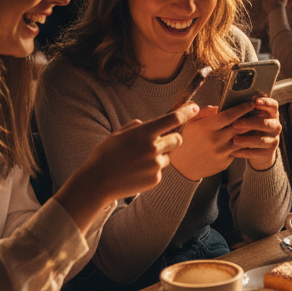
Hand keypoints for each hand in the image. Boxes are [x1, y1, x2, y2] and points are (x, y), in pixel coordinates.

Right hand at [55, 103, 196, 233]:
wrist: (97, 183)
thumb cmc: (105, 155)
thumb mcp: (118, 134)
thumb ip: (137, 127)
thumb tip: (148, 124)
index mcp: (144, 133)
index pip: (173, 119)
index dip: (186, 112)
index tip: (194, 107)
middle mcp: (153, 148)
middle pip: (177, 139)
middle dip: (172, 138)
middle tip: (159, 141)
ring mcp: (156, 165)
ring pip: (167, 156)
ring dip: (159, 156)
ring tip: (138, 161)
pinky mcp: (156, 180)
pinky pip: (160, 170)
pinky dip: (152, 170)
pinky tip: (136, 172)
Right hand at [168, 102, 253, 180]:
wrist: (181, 167)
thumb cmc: (185, 140)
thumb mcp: (189, 123)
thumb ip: (203, 112)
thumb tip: (218, 106)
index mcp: (206, 127)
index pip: (230, 115)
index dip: (242, 108)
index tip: (251, 103)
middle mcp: (215, 140)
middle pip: (240, 126)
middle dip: (251, 118)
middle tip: (258, 111)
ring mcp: (220, 153)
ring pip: (242, 139)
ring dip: (250, 131)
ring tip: (256, 124)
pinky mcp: (224, 163)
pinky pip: (237, 150)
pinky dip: (244, 143)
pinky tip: (248, 137)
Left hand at [230, 96, 281, 169]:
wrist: (257, 150)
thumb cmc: (248, 128)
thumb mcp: (248, 118)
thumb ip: (244, 111)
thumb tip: (228, 104)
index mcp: (271, 114)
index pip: (273, 105)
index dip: (266, 102)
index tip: (254, 101)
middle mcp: (275, 126)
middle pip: (265, 123)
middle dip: (249, 123)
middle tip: (234, 124)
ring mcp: (274, 140)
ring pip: (261, 140)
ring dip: (247, 140)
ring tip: (234, 140)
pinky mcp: (269, 153)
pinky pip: (256, 153)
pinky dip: (244, 153)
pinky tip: (233, 152)